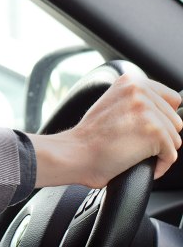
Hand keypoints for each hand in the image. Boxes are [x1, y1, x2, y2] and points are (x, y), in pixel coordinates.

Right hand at [29, 72, 182, 188]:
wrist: (74, 153)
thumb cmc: (89, 136)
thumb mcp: (111, 103)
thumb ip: (136, 100)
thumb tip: (166, 110)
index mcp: (130, 80)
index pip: (171, 99)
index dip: (161, 118)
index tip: (145, 129)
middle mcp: (140, 89)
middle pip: (175, 120)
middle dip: (161, 135)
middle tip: (135, 143)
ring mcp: (147, 110)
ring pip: (175, 138)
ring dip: (159, 151)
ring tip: (135, 153)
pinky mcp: (154, 131)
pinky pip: (171, 155)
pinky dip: (159, 165)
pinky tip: (138, 163)